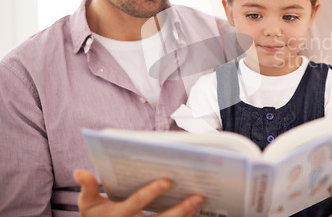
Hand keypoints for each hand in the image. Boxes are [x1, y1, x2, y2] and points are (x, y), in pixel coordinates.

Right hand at [73, 169, 203, 216]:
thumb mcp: (87, 205)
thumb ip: (87, 188)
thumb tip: (79, 171)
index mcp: (118, 214)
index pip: (137, 203)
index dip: (151, 192)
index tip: (168, 180)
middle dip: (180, 210)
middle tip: (198, 196)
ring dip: (186, 216)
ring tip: (200, 202)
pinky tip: (197, 213)